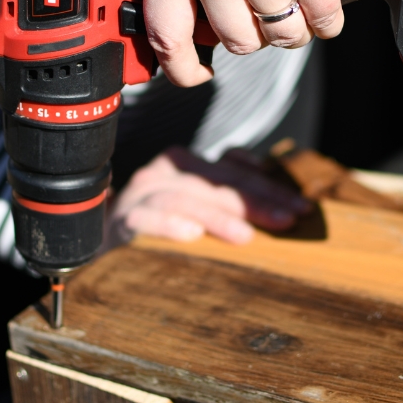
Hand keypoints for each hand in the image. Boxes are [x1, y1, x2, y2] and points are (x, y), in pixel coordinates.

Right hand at [105, 146, 309, 245]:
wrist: (99, 238)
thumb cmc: (159, 223)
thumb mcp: (197, 205)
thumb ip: (228, 197)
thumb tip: (277, 197)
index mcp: (188, 164)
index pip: (235, 170)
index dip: (271, 187)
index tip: (302, 207)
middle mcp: (167, 171)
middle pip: (217, 181)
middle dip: (256, 201)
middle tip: (287, 220)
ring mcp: (143, 192)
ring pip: (185, 197)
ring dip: (218, 216)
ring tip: (245, 235)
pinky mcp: (123, 218)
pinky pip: (146, 218)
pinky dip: (169, 224)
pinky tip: (191, 235)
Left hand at [144, 0, 363, 85]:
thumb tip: (191, 36)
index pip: (165, 33)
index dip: (181, 68)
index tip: (195, 76)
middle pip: (236, 41)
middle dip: (257, 32)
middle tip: (266, 2)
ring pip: (280, 36)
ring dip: (295, 25)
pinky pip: (321, 22)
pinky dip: (326, 18)